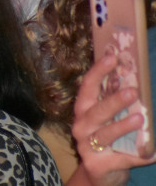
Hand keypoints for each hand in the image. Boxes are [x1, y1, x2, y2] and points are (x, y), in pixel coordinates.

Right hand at [72, 53, 155, 185]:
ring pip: (104, 134)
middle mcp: (81, 126)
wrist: (99, 173)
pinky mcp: (97, 165)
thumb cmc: (107, 139)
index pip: (87, 87)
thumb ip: (115, 104)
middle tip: (132, 91)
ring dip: (122, 126)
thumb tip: (136, 82)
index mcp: (83, 110)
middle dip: (113, 101)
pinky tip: (152, 154)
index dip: (98, 72)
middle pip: (96, 111)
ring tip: (139, 119)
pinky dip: (137, 156)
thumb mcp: (108, 119)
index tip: (111, 57)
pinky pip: (121, 159)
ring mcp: (87, 146)